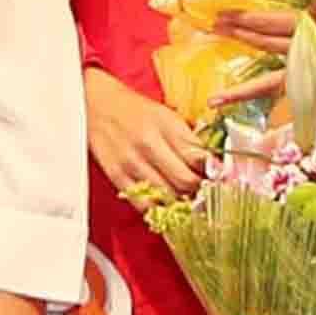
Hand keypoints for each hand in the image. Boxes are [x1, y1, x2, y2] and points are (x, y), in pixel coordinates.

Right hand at [82, 68, 202, 202]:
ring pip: (167, 196)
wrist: (95, 105)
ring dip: (182, 202)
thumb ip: (189, 139)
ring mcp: (131, 162)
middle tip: (206, 191)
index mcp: (166, 126)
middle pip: (185, 181)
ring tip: (189, 199)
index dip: (214, 172)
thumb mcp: (167, 115)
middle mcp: (149, 144)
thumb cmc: (134, 110)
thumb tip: (213, 164)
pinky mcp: (117, 176)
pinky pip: (143, 204)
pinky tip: (166, 205)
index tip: (220, 178)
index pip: (199, 157)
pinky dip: (159, 209)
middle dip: (200, 190)